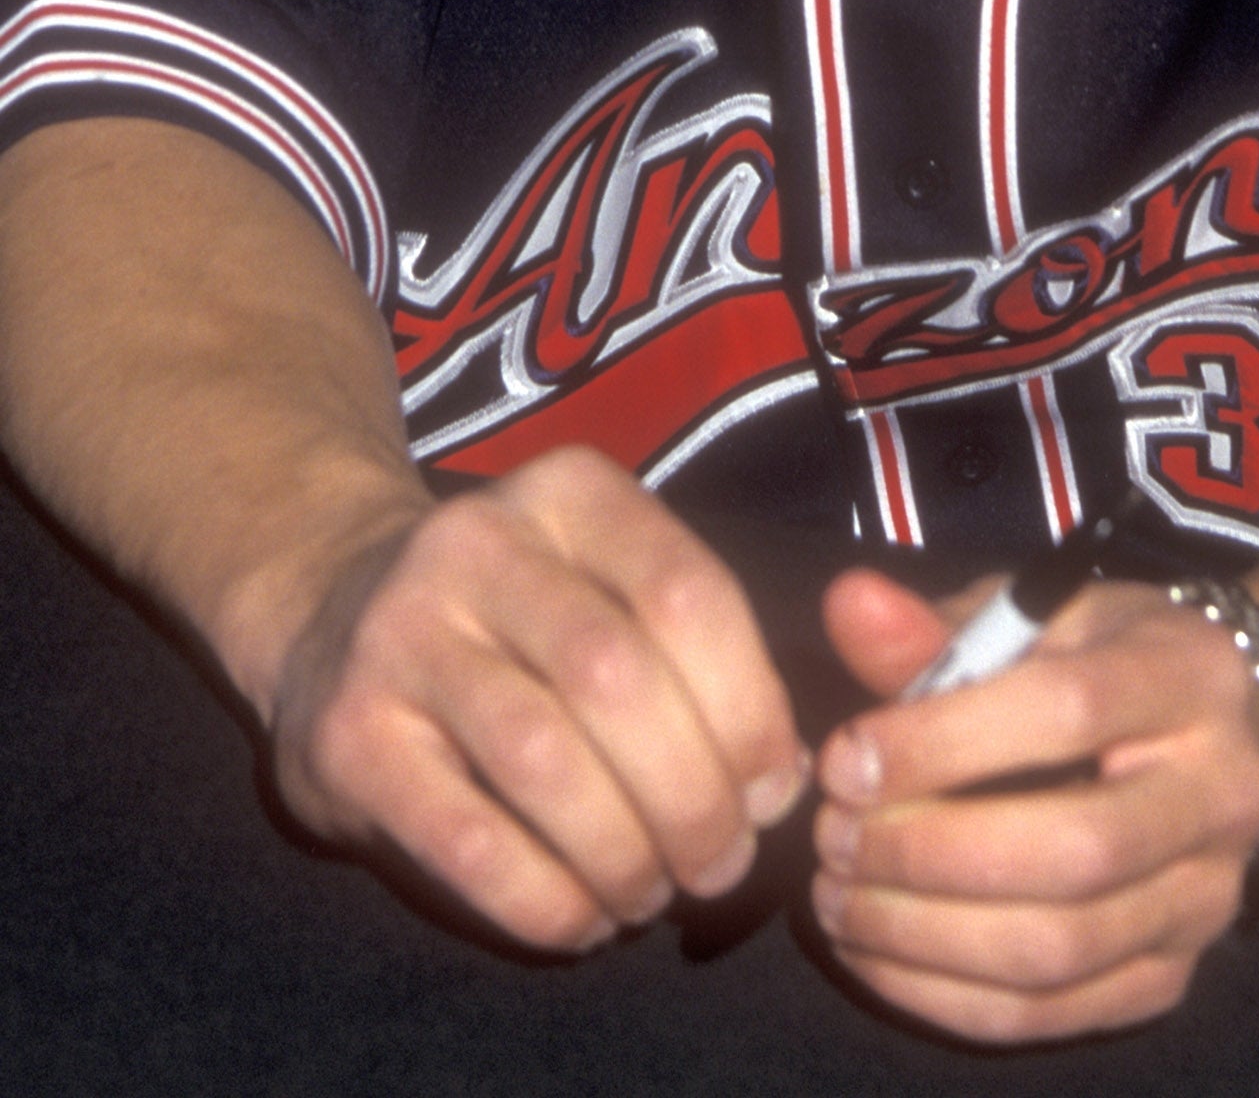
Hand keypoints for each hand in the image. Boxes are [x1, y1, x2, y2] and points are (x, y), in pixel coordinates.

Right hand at [267, 447, 807, 950]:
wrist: (327, 612)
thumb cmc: (511, 618)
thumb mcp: (601, 585)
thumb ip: (694, 659)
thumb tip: (779, 778)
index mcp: (566, 493)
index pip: (687, 593)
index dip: (749, 708)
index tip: (770, 791)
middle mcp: (476, 543)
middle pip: (617, 679)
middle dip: (692, 797)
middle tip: (719, 863)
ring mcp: (400, 634)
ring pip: (544, 761)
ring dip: (623, 853)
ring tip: (651, 893)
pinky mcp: (348, 736)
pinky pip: (468, 841)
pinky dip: (546, 899)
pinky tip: (582, 919)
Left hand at [810, 568, 1258, 1041]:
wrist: (1204, 735)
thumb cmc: (1094, 659)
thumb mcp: (1028, 617)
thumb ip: (934, 627)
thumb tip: (847, 605)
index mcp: (1191, 676)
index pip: (1070, 711)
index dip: (944, 743)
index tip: (844, 760)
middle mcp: (1223, 793)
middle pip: (1073, 850)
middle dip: (928, 852)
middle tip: (833, 836)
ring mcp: (1205, 899)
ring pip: (1059, 948)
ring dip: (922, 933)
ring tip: (838, 895)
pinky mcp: (1172, 975)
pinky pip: (1051, 1013)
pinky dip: (945, 994)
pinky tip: (875, 950)